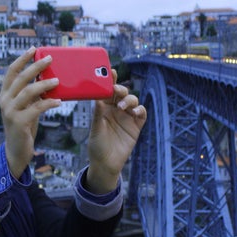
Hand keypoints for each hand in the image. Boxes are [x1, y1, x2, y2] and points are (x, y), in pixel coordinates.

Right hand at [0, 47, 61, 176]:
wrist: (16, 149)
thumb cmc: (24, 125)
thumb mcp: (27, 106)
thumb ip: (32, 94)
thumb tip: (47, 77)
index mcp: (5, 94)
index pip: (11, 71)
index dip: (22, 59)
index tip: (34, 49)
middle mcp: (5, 101)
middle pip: (20, 78)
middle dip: (36, 66)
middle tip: (50, 59)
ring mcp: (10, 112)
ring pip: (28, 92)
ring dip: (44, 84)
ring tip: (57, 81)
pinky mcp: (18, 122)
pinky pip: (35, 108)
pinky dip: (48, 103)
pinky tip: (58, 101)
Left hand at [86, 70, 146, 193]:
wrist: (106, 164)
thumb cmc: (97, 146)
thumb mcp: (95, 130)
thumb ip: (98, 115)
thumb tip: (98, 99)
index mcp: (103, 107)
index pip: (107, 91)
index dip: (109, 81)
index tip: (111, 72)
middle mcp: (116, 109)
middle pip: (120, 93)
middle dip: (120, 88)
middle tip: (115, 89)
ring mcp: (127, 116)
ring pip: (132, 100)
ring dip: (129, 99)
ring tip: (122, 106)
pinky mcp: (136, 125)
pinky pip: (141, 113)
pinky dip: (140, 110)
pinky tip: (136, 112)